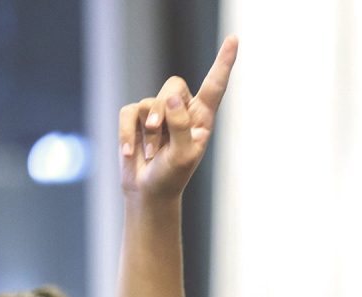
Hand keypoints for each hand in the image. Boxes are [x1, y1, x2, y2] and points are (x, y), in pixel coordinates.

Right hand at [119, 35, 238, 200]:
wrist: (148, 192)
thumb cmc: (172, 176)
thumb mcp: (183, 155)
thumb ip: (181, 125)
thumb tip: (172, 97)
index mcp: (202, 118)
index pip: (215, 86)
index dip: (224, 62)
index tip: (234, 39)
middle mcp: (182, 110)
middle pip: (173, 85)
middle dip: (163, 109)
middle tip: (159, 134)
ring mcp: (158, 114)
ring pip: (149, 101)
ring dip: (147, 130)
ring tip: (151, 153)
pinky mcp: (136, 119)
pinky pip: (128, 112)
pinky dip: (127, 133)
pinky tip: (131, 153)